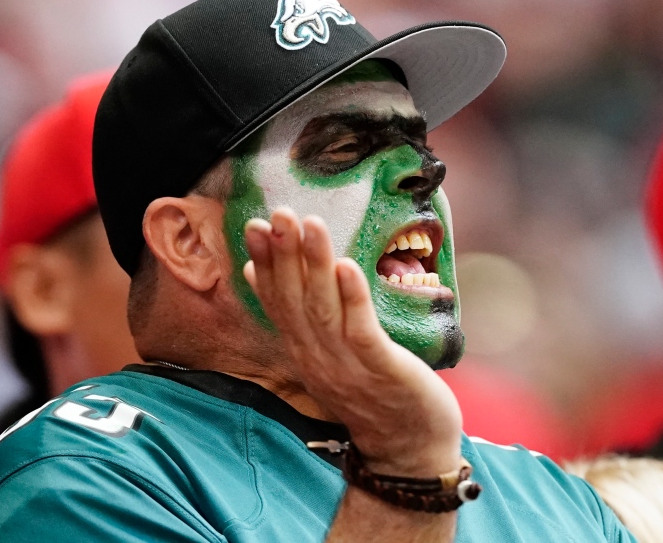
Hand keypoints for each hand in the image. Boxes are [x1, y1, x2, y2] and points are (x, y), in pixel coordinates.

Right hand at [242, 207, 462, 475]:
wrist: (408, 449)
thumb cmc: (371, 392)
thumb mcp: (324, 350)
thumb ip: (295, 315)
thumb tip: (255, 269)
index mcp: (303, 350)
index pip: (276, 300)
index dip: (265, 261)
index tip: (254, 224)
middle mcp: (316, 356)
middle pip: (294, 299)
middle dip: (285, 254)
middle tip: (278, 213)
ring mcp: (346, 365)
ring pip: (323, 309)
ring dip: (315, 264)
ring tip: (310, 224)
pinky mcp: (380, 370)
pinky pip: (361, 330)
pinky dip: (352, 297)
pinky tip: (347, 267)